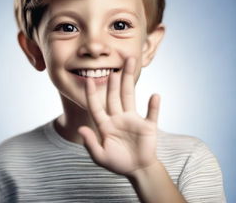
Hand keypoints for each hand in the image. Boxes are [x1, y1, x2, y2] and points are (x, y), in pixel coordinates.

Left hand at [78, 57, 160, 176]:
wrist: (137, 170)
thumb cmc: (118, 163)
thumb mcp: (101, 157)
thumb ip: (91, 144)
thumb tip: (81, 129)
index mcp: (106, 125)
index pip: (97, 106)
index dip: (92, 94)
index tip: (88, 80)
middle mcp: (119, 118)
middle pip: (115, 95)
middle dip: (115, 80)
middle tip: (115, 64)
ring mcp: (134, 120)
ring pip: (130, 97)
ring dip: (130, 81)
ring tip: (130, 64)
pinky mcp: (148, 126)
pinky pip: (151, 114)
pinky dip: (153, 106)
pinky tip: (154, 96)